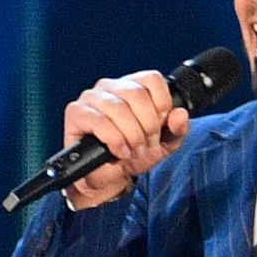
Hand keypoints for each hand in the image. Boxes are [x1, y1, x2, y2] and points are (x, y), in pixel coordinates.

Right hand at [55, 70, 193, 210]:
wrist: (110, 177)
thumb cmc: (134, 154)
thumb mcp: (164, 144)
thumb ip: (177, 129)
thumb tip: (180, 114)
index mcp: (132, 87)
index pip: (152, 79)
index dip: (162, 104)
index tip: (159, 126)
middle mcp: (110, 86)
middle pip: (137, 94)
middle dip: (148, 125)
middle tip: (146, 144)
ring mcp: (91, 97)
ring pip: (119, 108)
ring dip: (132, 135)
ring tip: (133, 150)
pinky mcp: (76, 112)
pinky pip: (99, 121)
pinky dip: (115, 140)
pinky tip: (119, 151)